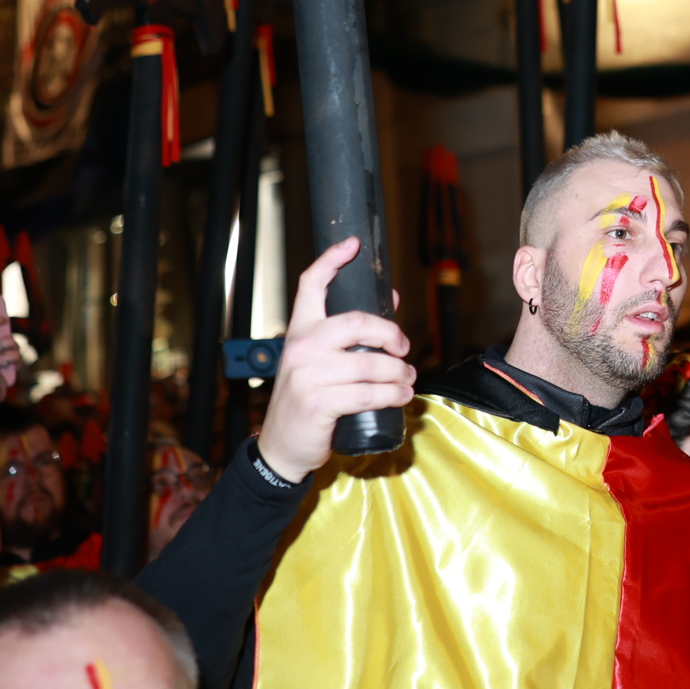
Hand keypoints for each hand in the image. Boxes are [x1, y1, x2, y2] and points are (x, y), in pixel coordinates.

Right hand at [257, 238, 415, 482]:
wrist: (282, 446)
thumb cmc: (308, 398)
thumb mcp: (320, 361)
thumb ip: (351, 333)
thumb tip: (391, 298)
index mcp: (300, 330)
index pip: (310, 285)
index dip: (331, 260)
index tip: (352, 243)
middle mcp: (301, 347)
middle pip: (356, 321)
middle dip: (390, 333)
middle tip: (404, 349)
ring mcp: (307, 374)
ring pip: (370, 362)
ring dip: (398, 372)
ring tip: (407, 379)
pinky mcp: (319, 402)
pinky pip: (368, 393)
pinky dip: (392, 395)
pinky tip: (401, 396)